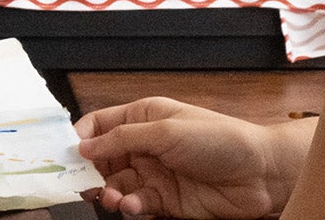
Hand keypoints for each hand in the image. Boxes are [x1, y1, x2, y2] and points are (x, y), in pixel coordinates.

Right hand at [75, 98, 297, 218]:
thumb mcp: (166, 130)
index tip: (64, 152)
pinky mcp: (166, 201)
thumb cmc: (220, 139)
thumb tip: (85, 145)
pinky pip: (137, 205)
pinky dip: (130, 207)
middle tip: (81, 183)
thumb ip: (123, 138)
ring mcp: (155, 174)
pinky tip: (132, 206)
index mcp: (145, 117)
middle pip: (104, 158)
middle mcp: (146, 145)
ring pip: (117, 184)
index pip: (101, 124)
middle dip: (90, 171)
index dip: (81, 136)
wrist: (260, 175)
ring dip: (110, 192)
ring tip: (113, 197)